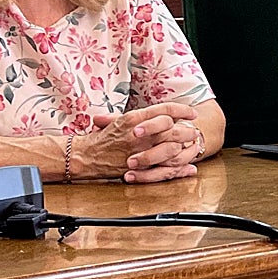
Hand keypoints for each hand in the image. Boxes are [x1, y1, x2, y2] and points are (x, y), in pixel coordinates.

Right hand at [85, 103, 201, 182]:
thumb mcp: (119, 120)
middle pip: (172, 128)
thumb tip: (163, 113)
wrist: (83, 156)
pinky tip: (188, 167)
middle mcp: (138, 132)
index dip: (182, 110)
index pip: (165, 109)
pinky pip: (163, 168)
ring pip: (171, 147)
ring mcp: (138, 150)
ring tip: (191, 146)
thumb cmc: (101, 138)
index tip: (192, 113)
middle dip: (187, 130)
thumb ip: (141, 116)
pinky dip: (179, 168)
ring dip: (184, 147)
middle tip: (193, 131)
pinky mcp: (138, 167)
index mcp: (134, 118)